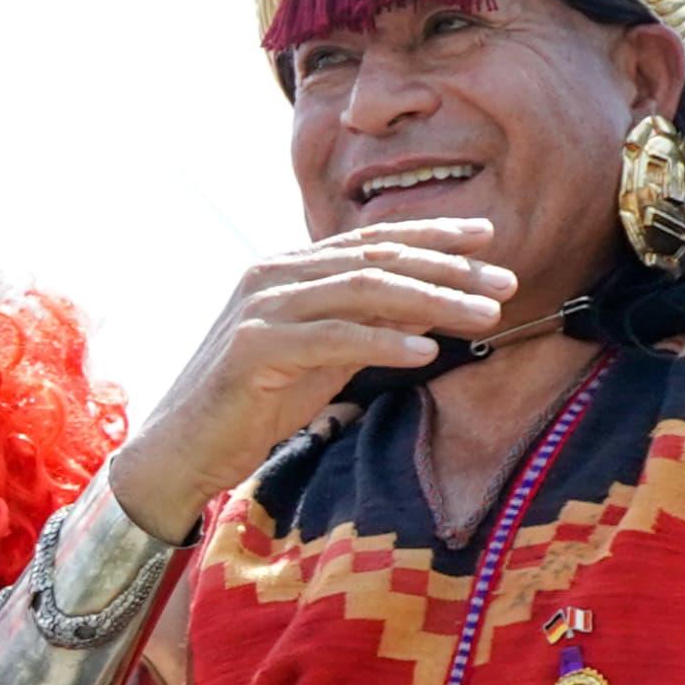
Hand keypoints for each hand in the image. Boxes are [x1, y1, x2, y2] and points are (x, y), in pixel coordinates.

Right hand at [104, 218, 511, 536]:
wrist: (180, 449)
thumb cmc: (251, 405)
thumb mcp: (322, 357)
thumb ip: (365, 326)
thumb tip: (429, 307)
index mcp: (287, 269)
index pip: (371, 241)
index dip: (433, 235)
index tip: (489, 236)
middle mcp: (272, 275)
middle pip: (375, 259)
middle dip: (447, 267)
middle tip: (505, 279)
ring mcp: (260, 309)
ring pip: (361, 291)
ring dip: (431, 300)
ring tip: (483, 312)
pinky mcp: (253, 349)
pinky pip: (332, 338)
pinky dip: (384, 342)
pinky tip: (428, 352)